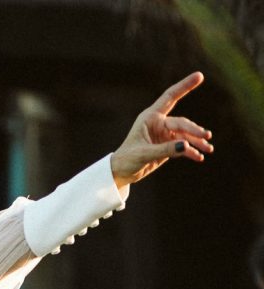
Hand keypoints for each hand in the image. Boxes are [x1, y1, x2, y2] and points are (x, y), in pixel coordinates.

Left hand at [111, 72, 211, 188]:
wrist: (121, 172)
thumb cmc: (127, 159)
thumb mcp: (143, 154)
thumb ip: (164, 150)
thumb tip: (185, 145)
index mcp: (150, 117)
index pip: (170, 97)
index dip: (184, 86)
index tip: (200, 75)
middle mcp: (159, 123)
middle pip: (182, 122)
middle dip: (194, 130)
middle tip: (206, 137)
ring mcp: (164, 134)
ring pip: (185, 135)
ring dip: (197, 141)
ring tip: (208, 149)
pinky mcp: (168, 145)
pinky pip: (183, 146)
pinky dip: (191, 151)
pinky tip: (199, 157)